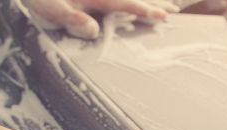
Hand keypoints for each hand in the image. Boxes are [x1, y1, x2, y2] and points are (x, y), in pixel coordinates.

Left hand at [24, 0, 178, 38]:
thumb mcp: (51, 11)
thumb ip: (72, 20)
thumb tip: (92, 30)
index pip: (127, 3)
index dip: (145, 10)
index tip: (163, 16)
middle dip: (154, 1)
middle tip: (174, 10)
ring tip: (166, 2)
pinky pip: (120, 0)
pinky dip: (133, 0)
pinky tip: (142, 2)